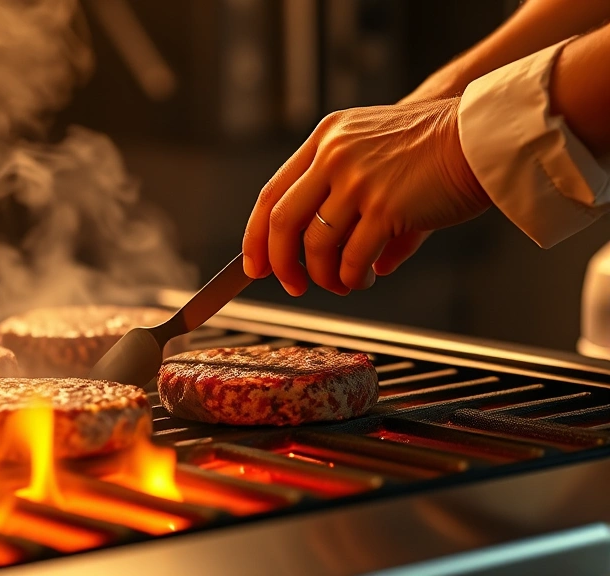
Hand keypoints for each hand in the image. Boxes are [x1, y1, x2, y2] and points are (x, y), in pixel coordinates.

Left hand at [242, 97, 490, 295]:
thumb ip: (359, 205)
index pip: (272, 193)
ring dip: (325, 276)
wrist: (484, 136)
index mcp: (326, 139)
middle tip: (292, 286)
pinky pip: (353, 257)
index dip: (256, 236)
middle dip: (280, 264)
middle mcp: (334, 155)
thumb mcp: (382, 158)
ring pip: (316, 245)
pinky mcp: (385, 205)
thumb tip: (365, 266)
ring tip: (342, 284)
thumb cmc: (440, 148)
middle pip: (281, 221)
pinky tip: (363, 280)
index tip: (255, 265)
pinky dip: (353, 278)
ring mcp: (357, 179)